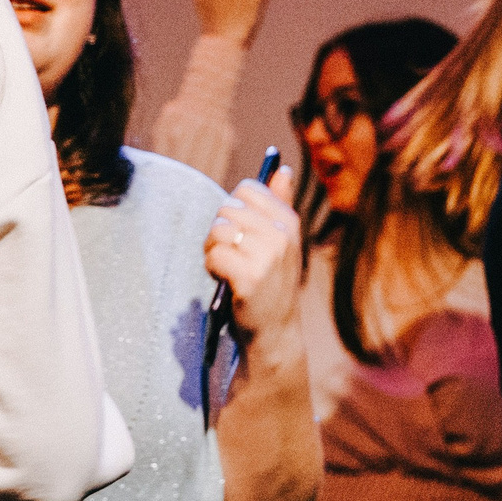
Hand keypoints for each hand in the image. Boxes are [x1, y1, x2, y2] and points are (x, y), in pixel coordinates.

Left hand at [205, 161, 301, 341]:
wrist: (276, 331)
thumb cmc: (273, 283)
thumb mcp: (283, 241)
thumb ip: (280, 203)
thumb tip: (282, 170)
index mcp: (289, 220)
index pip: (247, 189)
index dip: (234, 209)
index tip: (242, 232)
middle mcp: (281, 234)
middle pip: (226, 208)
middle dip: (219, 231)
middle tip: (231, 254)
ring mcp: (266, 256)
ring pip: (217, 231)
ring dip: (213, 250)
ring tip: (226, 267)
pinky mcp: (249, 278)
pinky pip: (213, 256)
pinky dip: (212, 268)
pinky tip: (225, 280)